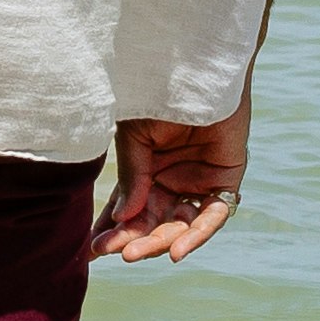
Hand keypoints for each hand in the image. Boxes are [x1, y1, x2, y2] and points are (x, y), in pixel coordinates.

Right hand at [94, 96, 248, 260]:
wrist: (198, 67)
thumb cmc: (161, 93)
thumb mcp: (135, 137)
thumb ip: (132, 177)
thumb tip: (121, 219)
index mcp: (147, 169)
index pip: (128, 209)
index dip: (112, 230)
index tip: (93, 250)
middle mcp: (173, 180)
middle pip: (152, 221)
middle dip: (131, 239)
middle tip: (109, 251)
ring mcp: (199, 182)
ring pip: (179, 225)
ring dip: (157, 242)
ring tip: (134, 253)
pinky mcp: (226, 181)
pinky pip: (211, 216)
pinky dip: (195, 236)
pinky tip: (175, 251)